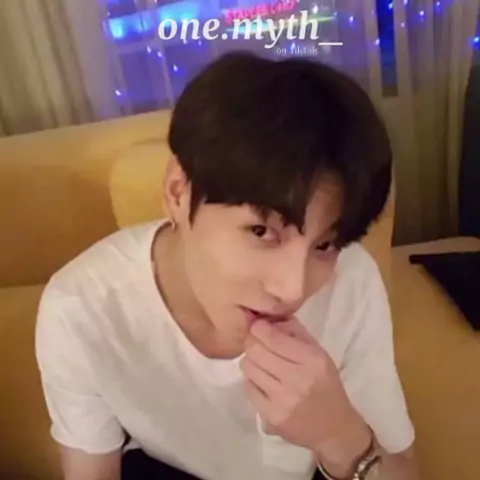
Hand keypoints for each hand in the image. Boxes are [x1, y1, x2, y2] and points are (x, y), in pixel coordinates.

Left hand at [241, 318, 371, 477]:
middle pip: (255, 350)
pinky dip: (252, 380)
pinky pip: (248, 387)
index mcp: (312, 360)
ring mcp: (283, 399)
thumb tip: (269, 318)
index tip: (258, 327)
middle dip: (252, 343)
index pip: (273, 337)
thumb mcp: (319, 353)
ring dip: (251, 361)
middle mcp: (297, 379)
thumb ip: (295, 332)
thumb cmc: (326, 385)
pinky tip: (263, 382)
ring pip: (248, 367)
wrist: (334, 428)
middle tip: (257, 344)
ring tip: (261, 364)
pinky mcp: (271, 416)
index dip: (259, 328)